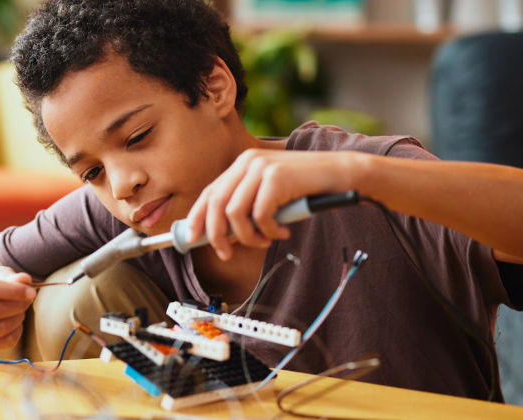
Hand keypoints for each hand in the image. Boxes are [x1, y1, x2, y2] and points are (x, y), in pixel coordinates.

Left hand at [186, 148, 363, 259]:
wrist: (341, 174)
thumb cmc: (306, 189)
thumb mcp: (271, 195)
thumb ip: (247, 206)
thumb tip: (222, 235)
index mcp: (243, 164)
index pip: (210, 192)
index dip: (197, 216)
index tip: (191, 238)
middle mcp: (248, 162)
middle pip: (216, 204)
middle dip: (216, 235)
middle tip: (225, 253)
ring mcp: (262, 168)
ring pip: (235, 214)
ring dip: (247, 237)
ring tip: (264, 241)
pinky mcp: (276, 178)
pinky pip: (259, 216)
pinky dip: (268, 231)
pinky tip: (282, 231)